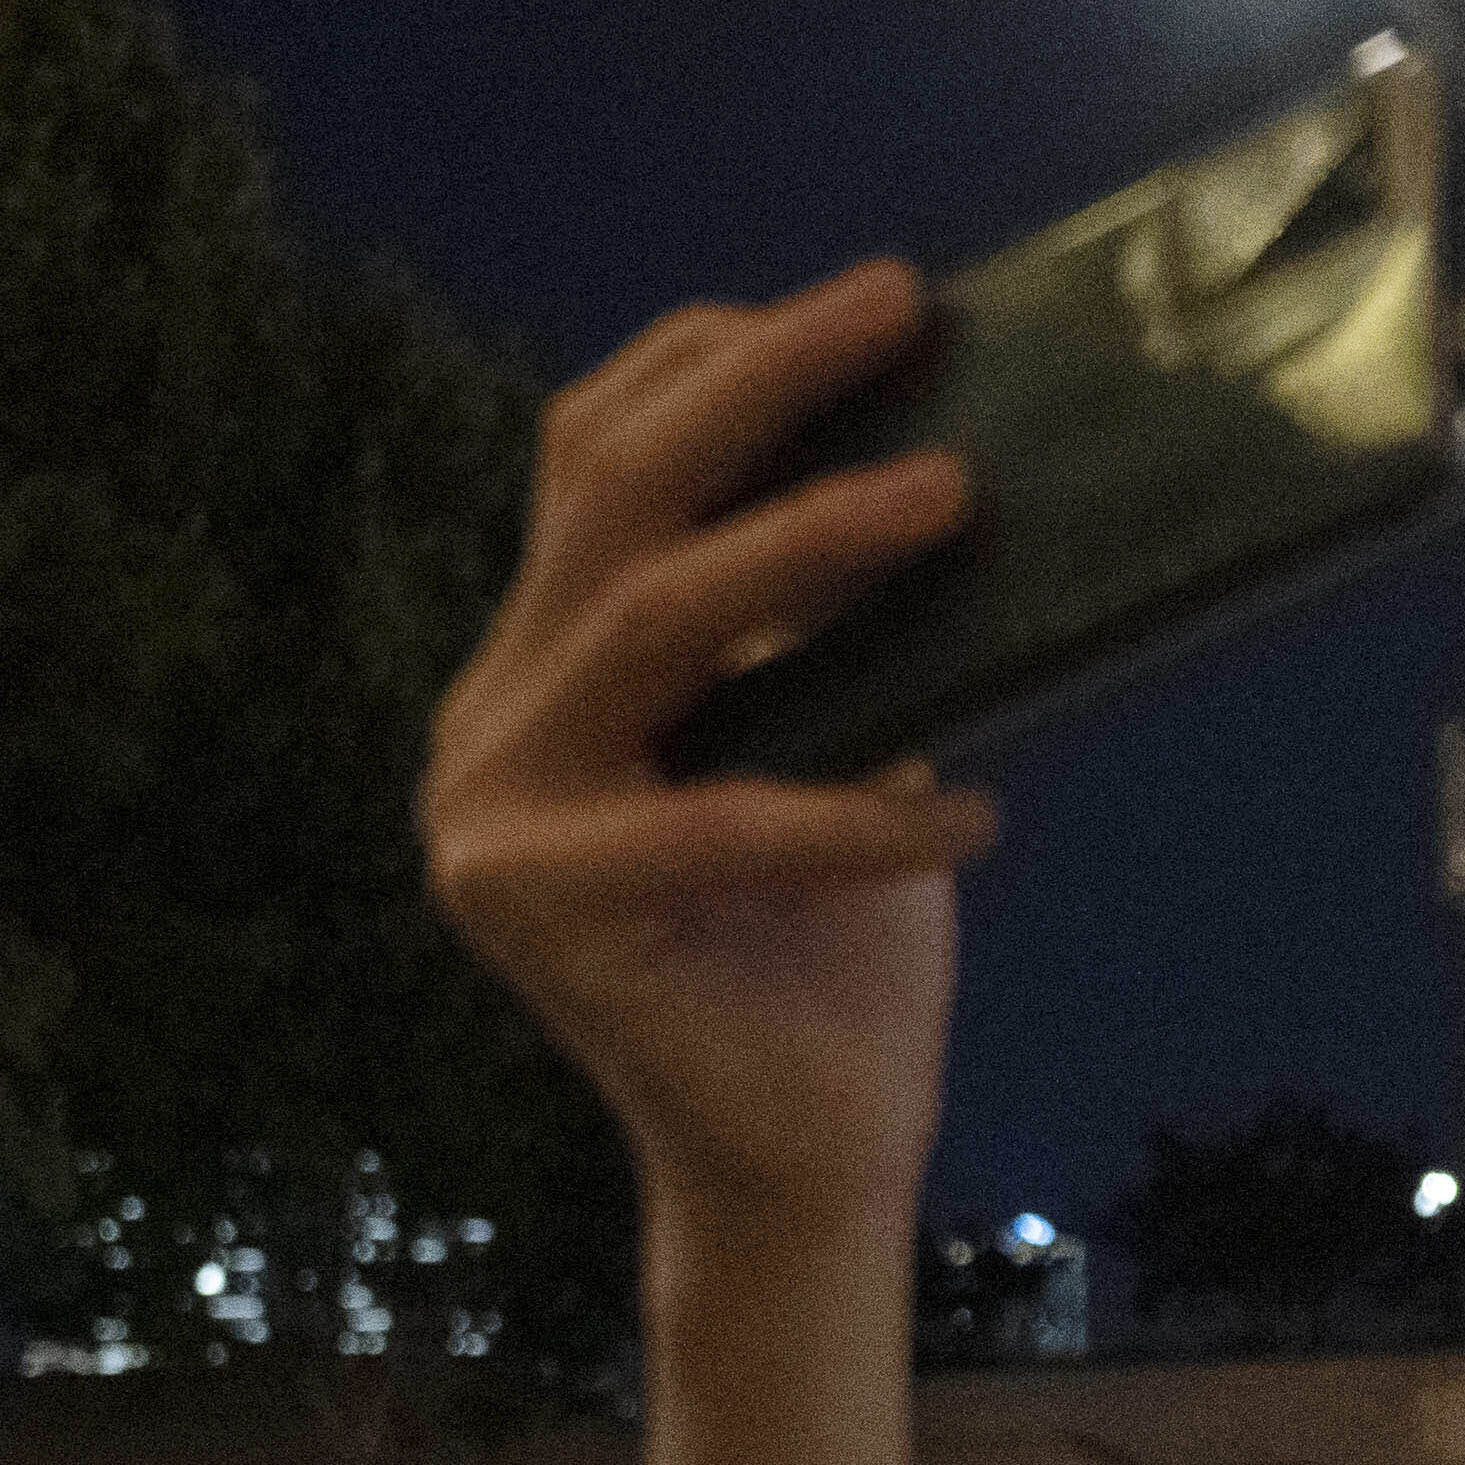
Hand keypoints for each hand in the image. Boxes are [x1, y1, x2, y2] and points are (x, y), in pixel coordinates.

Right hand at [419, 262, 991, 1245]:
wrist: (807, 1162)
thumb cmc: (840, 951)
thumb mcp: (846, 745)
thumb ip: (839, 627)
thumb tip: (949, 453)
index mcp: (545, 663)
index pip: (592, 457)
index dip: (715, 362)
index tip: (867, 302)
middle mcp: (493, 719)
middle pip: (608, 494)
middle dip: (757, 385)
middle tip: (897, 309)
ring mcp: (491, 813)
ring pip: (650, 620)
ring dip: (811, 544)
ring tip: (956, 498)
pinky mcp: (534, 908)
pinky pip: (724, 822)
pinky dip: (864, 816)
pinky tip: (973, 819)